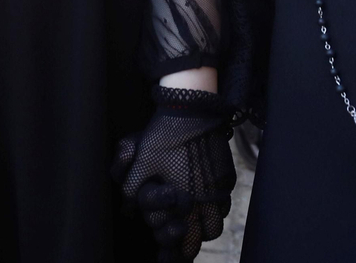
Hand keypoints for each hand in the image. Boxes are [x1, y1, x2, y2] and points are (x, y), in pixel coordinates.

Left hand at [112, 87, 235, 262]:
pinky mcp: (227, 173)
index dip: (181, 252)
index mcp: (185, 198)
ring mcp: (220, 185)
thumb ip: (132, 190)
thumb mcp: (142, 161)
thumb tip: (127, 210)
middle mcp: (206, 197)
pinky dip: (217, 205)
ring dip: (208, 223)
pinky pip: (225, 200)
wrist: (192, 107)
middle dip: (196, 239)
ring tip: (195, 219)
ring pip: (219, 219)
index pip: (188, 240)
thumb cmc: (164, 135)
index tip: (176, 257)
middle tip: (186, 238)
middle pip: (208, 234)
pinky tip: (205, 198)